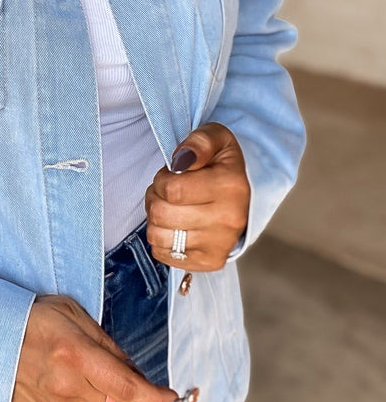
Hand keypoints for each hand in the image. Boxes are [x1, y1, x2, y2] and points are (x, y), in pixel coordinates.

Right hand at [8, 293, 177, 401]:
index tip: (170, 397)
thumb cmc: (30, 320)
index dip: (155, 397)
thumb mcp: (73, 314)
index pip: (128, 386)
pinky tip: (64, 386)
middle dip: (125, 392)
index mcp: (76, 355)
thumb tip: (133, 371)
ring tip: (78, 374)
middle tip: (108, 370)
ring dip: (103, 400)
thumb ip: (107, 344)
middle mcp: (68, 387)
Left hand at [145, 122, 249, 271]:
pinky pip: (163, 255)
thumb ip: (198, 142)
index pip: (171, 190)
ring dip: (156, 220)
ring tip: (171, 208)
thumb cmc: (222, 165)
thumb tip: (181, 159)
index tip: (171, 175)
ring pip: (158, 237)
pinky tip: (177, 227)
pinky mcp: (210, 262)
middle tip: (167, 192)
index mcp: (230, 187)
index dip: (162, 180)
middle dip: (156, 198)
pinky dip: (162, 240)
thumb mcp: (215, 139)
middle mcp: (228, 220)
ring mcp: (221, 245)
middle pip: (161, 215)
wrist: (245, 196)